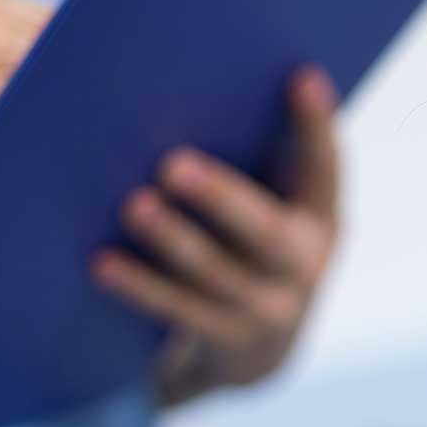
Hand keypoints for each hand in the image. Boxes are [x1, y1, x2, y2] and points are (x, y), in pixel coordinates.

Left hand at [93, 67, 340, 403]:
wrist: (255, 351)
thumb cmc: (246, 242)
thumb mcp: (270, 202)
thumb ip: (254, 154)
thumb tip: (179, 82)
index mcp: (320, 216)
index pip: (324, 167)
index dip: (316, 126)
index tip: (301, 75)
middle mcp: (305, 265)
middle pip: (265, 232)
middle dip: (221, 197)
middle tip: (172, 165)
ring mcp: (268, 310)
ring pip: (215, 275)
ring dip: (172, 240)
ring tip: (133, 205)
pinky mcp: (225, 342)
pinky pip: (178, 312)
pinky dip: (140, 286)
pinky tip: (101, 262)